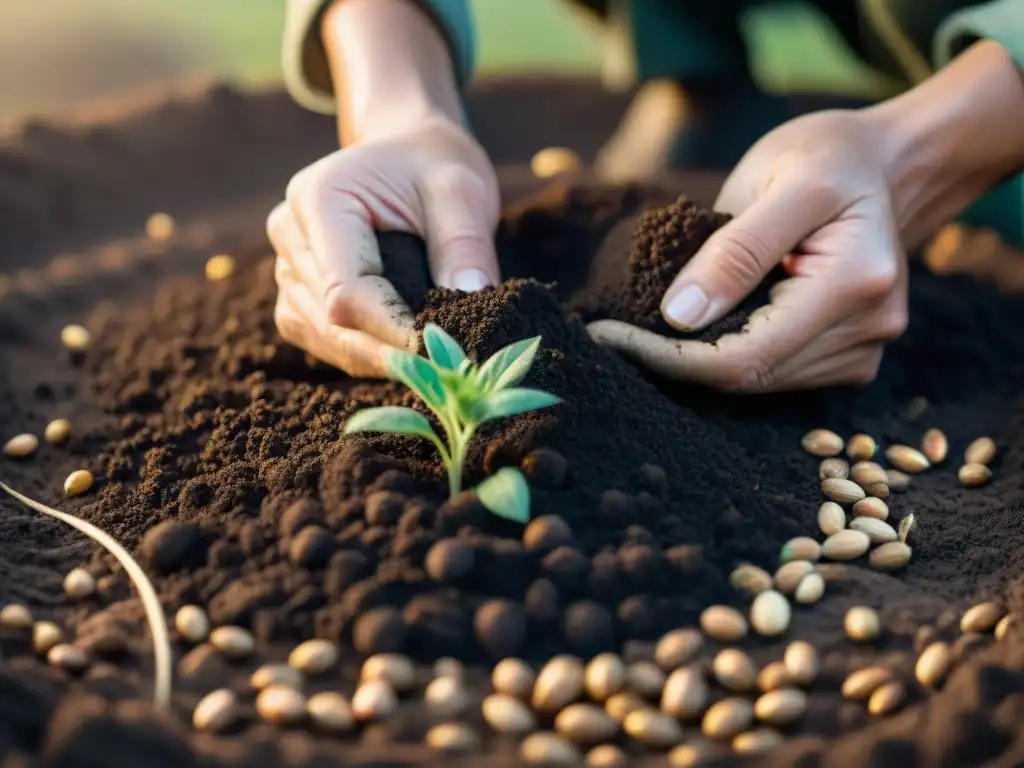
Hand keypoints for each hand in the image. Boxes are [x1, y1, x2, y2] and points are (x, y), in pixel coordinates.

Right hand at [267, 115, 500, 376]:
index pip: (347, 288)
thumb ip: (464, 243)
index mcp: (319, 198)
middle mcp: (290, 234)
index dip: (392, 329)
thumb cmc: (433, 167)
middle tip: (447, 373)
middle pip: (331, 320)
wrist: (407, 154)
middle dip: (389, 352)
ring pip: (324, 338)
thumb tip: (472, 300)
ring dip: (376, 360)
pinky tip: (403, 357)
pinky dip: (362, 355)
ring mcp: (287, 266)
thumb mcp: (461, 190)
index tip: (443, 352)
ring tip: (432, 368)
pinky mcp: (296, 293)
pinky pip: (322, 340)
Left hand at [588, 110, 908, 391]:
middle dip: (674, 361)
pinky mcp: (850, 355)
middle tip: (614, 331)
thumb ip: (733, 251)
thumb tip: (678, 317)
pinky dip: (727, 354)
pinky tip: (698, 326)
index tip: (607, 335)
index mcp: (856, 281)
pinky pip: (774, 372)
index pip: (744, 355)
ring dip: (697, 361)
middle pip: (749, 377)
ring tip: (649, 326)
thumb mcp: (777, 180)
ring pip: (758, 382)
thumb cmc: (827, 157)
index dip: (668, 357)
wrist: (884, 165)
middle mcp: (870, 327)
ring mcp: (863, 348)